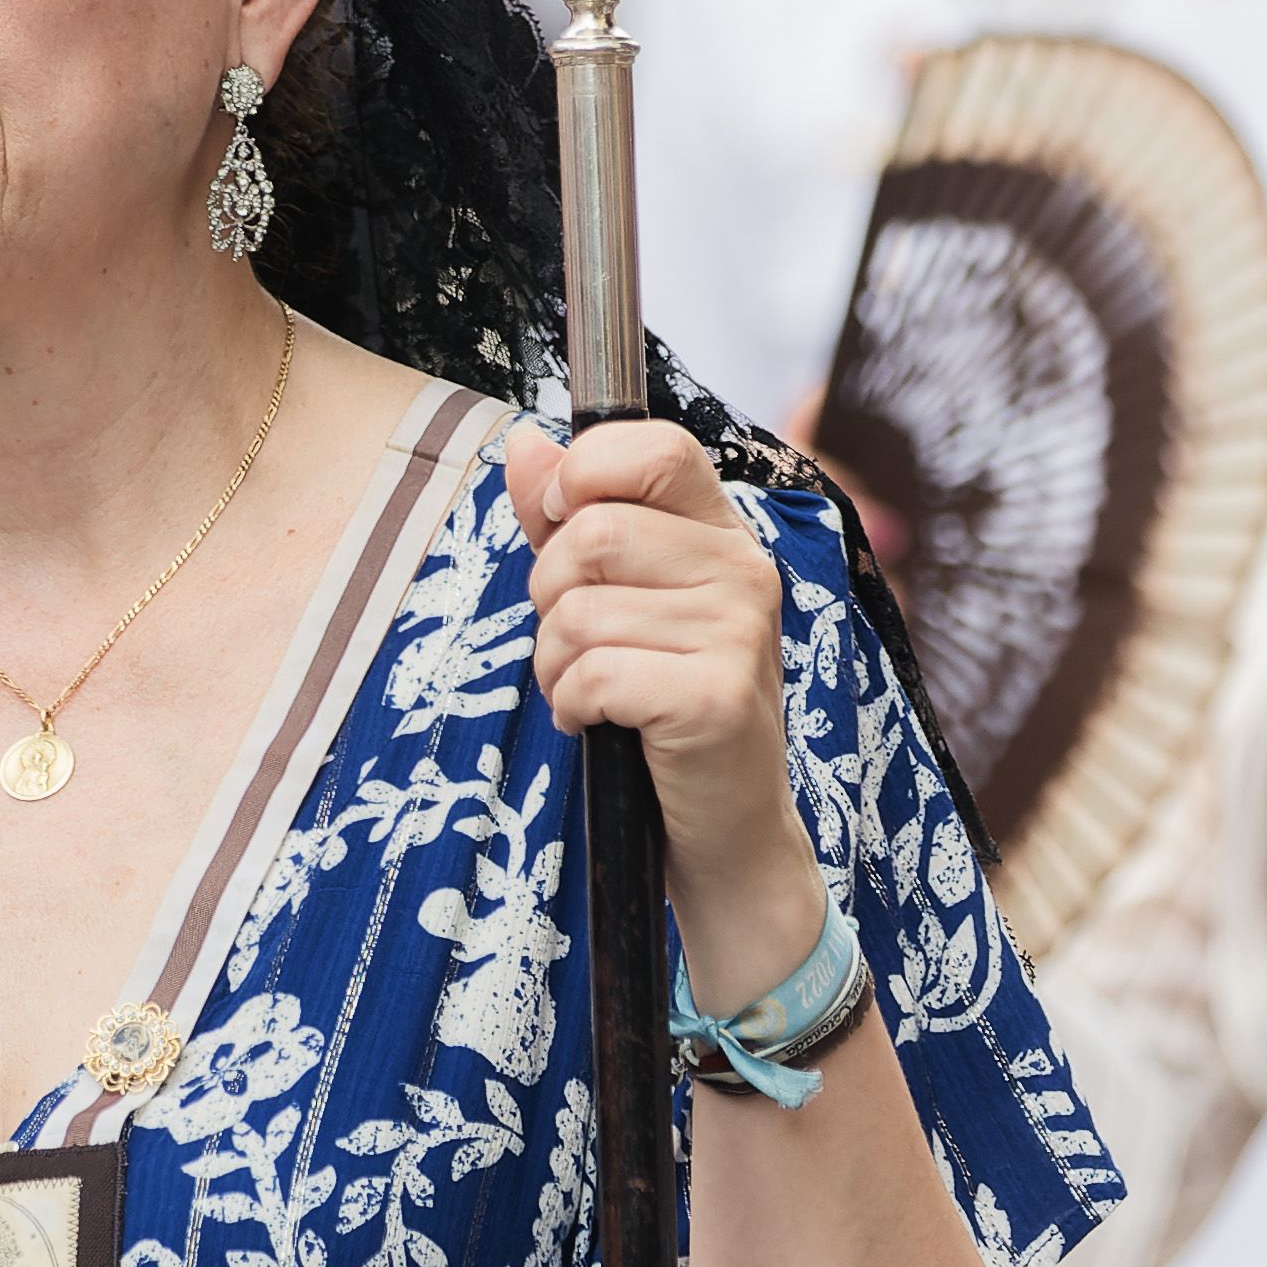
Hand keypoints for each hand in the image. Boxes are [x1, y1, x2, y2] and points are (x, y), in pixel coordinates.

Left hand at [506, 421, 823, 1007]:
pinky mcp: (716, 698)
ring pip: (579, 611)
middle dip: (549, 595)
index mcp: (720, 532)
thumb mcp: (613, 596)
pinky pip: (592, 673)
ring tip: (590, 689)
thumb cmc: (657, 697)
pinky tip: (600, 723)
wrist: (721, 825)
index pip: (654, 446)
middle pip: (591, 532)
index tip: (561, 527)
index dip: (582, 477)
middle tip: (576, 641)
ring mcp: (738, 634)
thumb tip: (523, 441)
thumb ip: (566, 516)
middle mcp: (743, 570)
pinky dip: (571, 704)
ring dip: (554, 662)